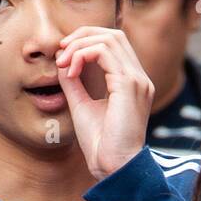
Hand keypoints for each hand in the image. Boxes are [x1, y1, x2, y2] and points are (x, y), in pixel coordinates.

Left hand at [55, 26, 154, 179]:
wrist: (113, 166)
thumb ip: (75, 82)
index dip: (87, 41)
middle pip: (114, 35)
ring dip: (80, 46)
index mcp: (132, 83)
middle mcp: (139, 78)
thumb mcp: (82, 105)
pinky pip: (104, 52)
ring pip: (109, 39)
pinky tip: (71, 72)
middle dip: (83, 36)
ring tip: (63, 63)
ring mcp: (137, 80)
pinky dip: (82, 56)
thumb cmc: (101, 143)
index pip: (114, 44)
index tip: (64, 56)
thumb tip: (62, 60)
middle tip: (61, 51)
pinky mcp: (129, 85)